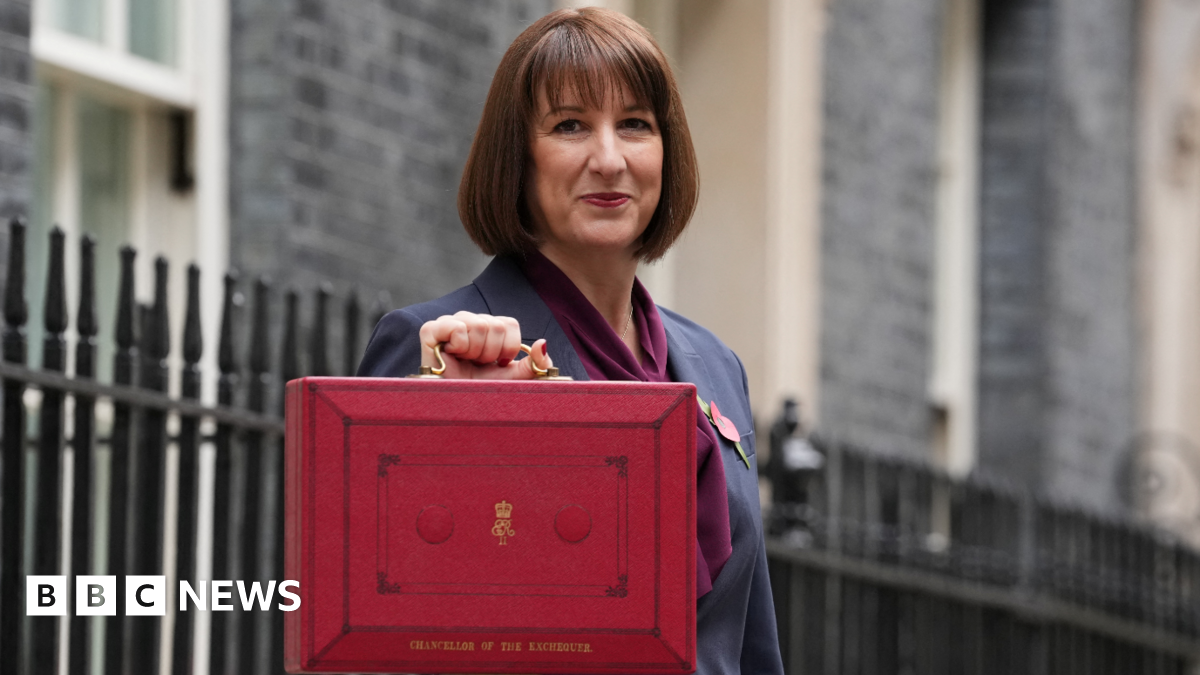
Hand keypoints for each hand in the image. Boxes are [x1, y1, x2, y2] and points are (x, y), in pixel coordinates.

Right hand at [418, 311, 552, 379]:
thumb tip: (543, 343)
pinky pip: (457, 327)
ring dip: (476, 353)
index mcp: (490, 328)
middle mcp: (471, 320)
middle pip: (496, 325)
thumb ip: (533, 364)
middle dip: (491, 354)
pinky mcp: (431, 330)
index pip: (509, 323)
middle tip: (478, 366)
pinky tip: (452, 356)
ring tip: (465, 363)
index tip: (497, 364)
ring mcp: (450, 322)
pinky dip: (460, 346)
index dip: (508, 348)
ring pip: (479, 326)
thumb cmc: (481, 390)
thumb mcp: (513, 379)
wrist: (454, 407)